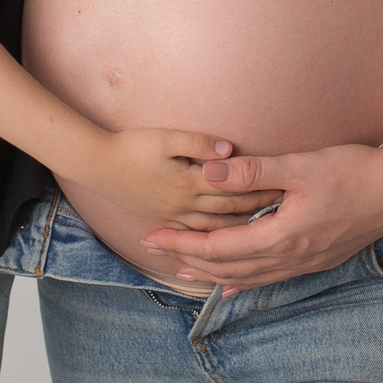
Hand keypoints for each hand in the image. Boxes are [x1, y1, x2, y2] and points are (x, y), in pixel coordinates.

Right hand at [78, 129, 283, 232]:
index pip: (234, 192)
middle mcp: (184, 206)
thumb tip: (230, 149)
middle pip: (229, 214)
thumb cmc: (131, 146)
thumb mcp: (166, 138)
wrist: (97, 165)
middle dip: (257, 213)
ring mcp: (173, 216)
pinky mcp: (163, 219)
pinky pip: (195, 236)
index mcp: (188, 185)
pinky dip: (215, 241)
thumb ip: (200, 143)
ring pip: (215, 231)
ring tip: (264, 231)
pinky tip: (227, 244)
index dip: (260, 192)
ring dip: (240, 231)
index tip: (285, 192)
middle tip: (285, 214)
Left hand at [142, 126, 382, 292]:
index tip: (153, 235)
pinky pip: (272, 278)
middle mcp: (291, 256)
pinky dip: (246, 281)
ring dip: (214, 273)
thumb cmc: (355, 171)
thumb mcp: (301, 166)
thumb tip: (207, 173)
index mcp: (282, 235)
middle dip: (189, 258)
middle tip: (155, 250)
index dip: (183, 242)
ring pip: (249, 276)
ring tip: (184, 269)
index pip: (220, 246)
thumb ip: (252, 172)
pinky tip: (235, 286)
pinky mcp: (319, 259)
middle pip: (228, 266)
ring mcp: (306, 262)